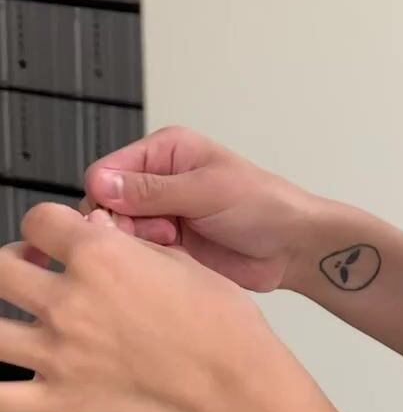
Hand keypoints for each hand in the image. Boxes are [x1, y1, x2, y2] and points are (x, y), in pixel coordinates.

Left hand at [0, 201, 286, 411]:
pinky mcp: (60, 401)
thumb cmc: (221, 329)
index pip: (39, 220)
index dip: (45, 223)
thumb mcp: (182, 262)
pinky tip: (3, 379)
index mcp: (100, 258)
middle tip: (25, 270)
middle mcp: (70, 302)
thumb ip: (129, 245)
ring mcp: (59, 353)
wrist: (233, 388)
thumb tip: (101, 232)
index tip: (51, 235)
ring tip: (12, 322)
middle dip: (9, 262)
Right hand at [80, 127, 313, 292]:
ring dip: (139, 244)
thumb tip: (101, 183)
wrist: (291, 248)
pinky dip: (149, 260)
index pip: (105, 171)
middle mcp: (158, 180)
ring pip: (119, 234)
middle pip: (106, 205)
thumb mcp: (207, 191)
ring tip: (173, 245)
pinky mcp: (168, 244)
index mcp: (166, 151)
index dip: (109, 198)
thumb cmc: (264, 206)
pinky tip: (176, 259)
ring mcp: (162, 214)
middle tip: (160, 234)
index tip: (134, 217)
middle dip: (124, 225)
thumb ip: (152, 190)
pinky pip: (138, 255)